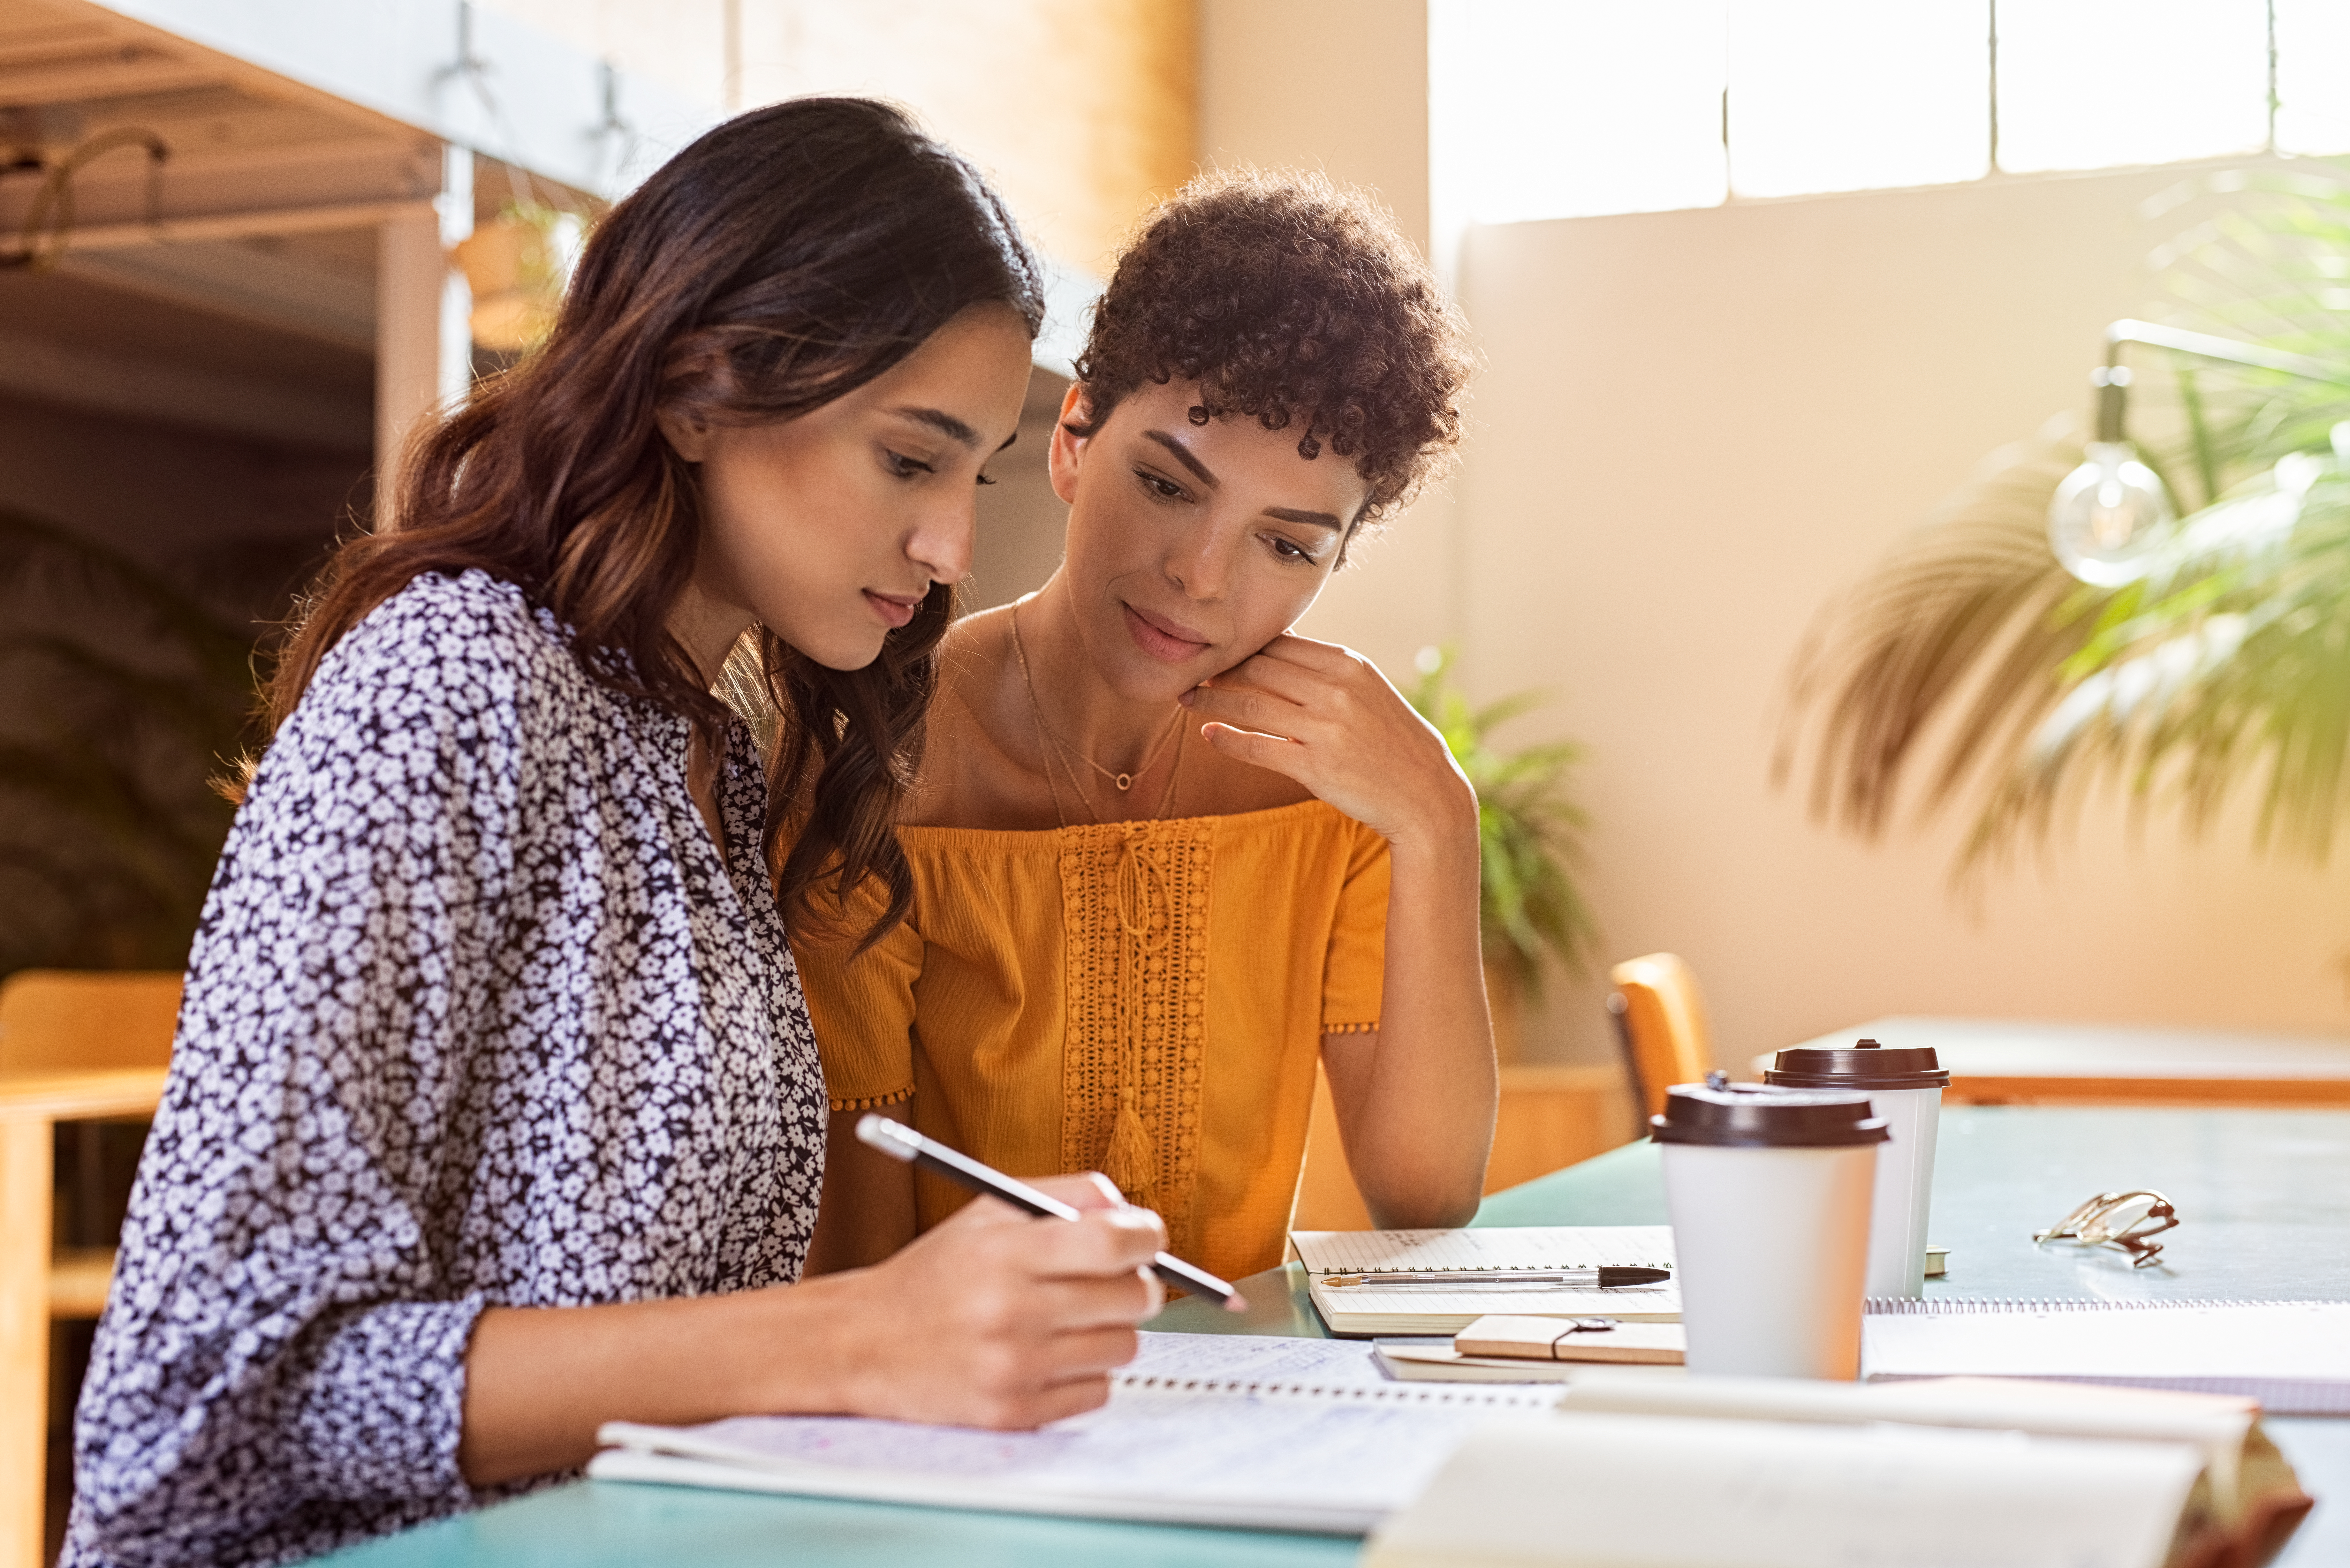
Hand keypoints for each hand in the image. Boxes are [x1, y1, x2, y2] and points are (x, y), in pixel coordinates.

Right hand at [820, 1173, 1165, 1428]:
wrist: (865, 1342)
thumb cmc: (936, 1273)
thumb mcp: (988, 1211)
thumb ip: (1066, 1195)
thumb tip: (1131, 1209)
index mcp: (1005, 1253)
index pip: (1112, 1241)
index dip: (1146, 1235)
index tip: (1147, 1236)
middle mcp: (1011, 1312)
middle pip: (1132, 1297)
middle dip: (1133, 1282)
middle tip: (1110, 1279)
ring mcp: (1015, 1368)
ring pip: (1124, 1346)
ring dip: (1108, 1329)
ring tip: (1068, 1318)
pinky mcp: (1015, 1413)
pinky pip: (1098, 1391)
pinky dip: (1084, 1372)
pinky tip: (1048, 1355)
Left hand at [1181, 635, 1475, 849]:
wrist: (1425, 792)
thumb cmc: (1390, 740)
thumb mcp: (1366, 690)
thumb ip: (1324, 670)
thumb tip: (1274, 649)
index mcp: (1348, 664)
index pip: (1279, 644)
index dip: (1241, 647)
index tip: (1219, 653)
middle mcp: (1335, 690)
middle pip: (1259, 668)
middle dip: (1220, 670)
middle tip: (1194, 674)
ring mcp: (1325, 728)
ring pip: (1250, 705)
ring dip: (1212, 701)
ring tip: (1188, 700)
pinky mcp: (1315, 766)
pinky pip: (1258, 747)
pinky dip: (1227, 739)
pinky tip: (1209, 734)